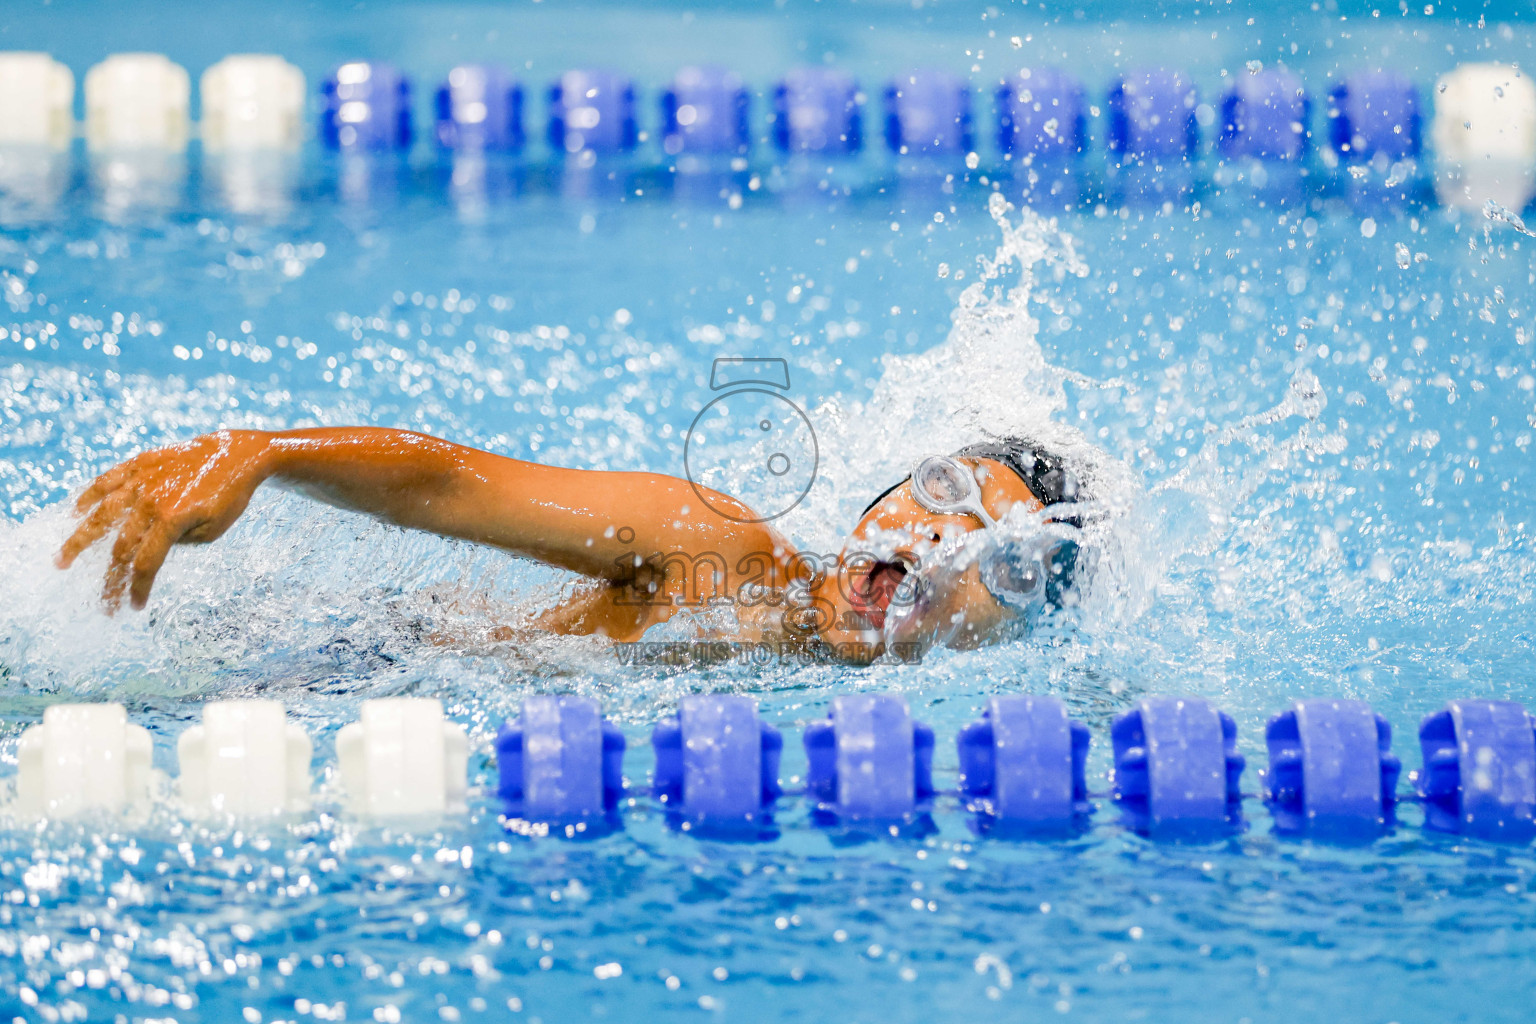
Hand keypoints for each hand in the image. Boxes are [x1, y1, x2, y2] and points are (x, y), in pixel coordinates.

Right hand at [56, 430, 273, 611]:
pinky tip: (75, 511)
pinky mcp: (139, 463)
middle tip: (102, 603)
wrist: (237, 454)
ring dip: (79, 540)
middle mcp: (150, 501)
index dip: (138, 588)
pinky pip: (107, 479)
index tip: (134, 607)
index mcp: (171, 520)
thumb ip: (178, 543)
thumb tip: (149, 549)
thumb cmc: (229, 497)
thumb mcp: (213, 530)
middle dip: (111, 581)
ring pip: (101, 513)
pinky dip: (88, 495)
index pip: (146, 563)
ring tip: (62, 560)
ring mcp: (142, 480)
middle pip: (120, 548)